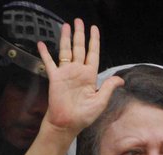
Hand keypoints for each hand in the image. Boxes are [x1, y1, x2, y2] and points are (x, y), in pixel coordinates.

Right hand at [39, 19, 123, 135]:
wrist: (67, 124)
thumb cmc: (83, 116)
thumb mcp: (100, 102)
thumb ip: (109, 88)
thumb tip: (120, 79)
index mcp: (90, 76)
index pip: (93, 54)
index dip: (94, 41)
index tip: (94, 29)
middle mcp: (78, 72)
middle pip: (79, 48)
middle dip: (80, 34)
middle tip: (79, 21)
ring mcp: (66, 73)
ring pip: (66, 51)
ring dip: (66, 38)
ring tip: (66, 26)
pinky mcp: (55, 78)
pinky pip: (49, 62)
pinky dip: (45, 53)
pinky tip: (41, 44)